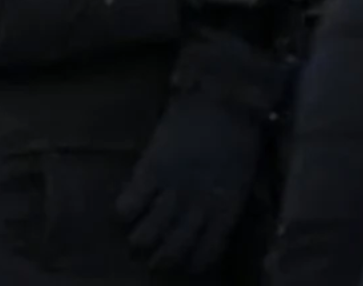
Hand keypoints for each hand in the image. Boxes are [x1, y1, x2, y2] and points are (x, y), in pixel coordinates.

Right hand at [115, 33, 278, 274]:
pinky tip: (123, 212)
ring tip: (134, 241)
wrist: (223, 98)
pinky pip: (131, 203)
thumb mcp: (239, 176)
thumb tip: (205, 219)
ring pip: (148, 233)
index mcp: (226, 209)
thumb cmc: (237, 135)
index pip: (206, 252)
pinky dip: (124, 212)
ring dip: (139, 241)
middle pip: (173, 248)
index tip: (183, 264)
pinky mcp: (152, 168)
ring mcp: (174, 188)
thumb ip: (222, 201)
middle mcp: (199, 206)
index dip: (192, 262)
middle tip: (152, 260)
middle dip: (161, 260)